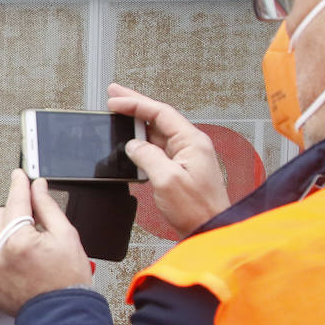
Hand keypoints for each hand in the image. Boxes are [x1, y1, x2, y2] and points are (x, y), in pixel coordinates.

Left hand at [0, 170, 91, 315]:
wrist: (63, 315)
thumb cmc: (68, 281)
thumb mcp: (66, 236)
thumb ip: (48, 207)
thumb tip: (37, 188)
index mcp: (19, 240)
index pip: (16, 201)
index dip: (19, 185)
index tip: (19, 176)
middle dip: (15, 213)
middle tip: (33, 223)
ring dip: (0, 232)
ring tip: (21, 242)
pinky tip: (14, 260)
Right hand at [107, 83, 229, 236]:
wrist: (210, 228)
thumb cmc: (198, 208)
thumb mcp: (167, 180)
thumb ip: (147, 157)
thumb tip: (133, 145)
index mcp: (191, 142)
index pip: (160, 113)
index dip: (135, 104)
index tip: (115, 101)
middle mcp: (190, 145)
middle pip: (158, 118)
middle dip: (135, 105)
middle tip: (114, 96)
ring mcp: (185, 156)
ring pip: (156, 132)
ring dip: (136, 123)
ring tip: (118, 114)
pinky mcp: (179, 169)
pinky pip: (157, 149)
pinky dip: (141, 142)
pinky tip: (129, 142)